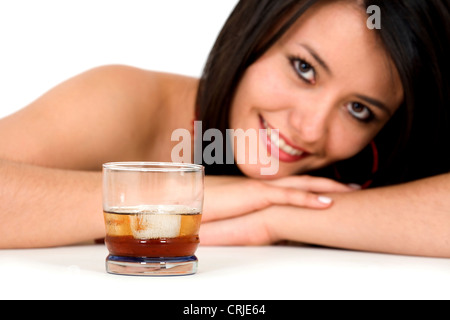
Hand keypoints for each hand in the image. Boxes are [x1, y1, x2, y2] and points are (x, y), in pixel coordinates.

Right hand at [202, 175, 357, 222]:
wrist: (185, 198)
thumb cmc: (203, 205)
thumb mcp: (231, 210)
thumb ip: (246, 212)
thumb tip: (255, 220)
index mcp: (259, 188)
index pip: (291, 185)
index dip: (313, 186)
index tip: (332, 189)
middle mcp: (263, 184)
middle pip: (303, 181)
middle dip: (329, 183)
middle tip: (351, 187)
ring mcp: (261, 188)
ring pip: (302, 186)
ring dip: (327, 188)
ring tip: (350, 192)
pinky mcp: (256, 195)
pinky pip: (288, 196)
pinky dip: (309, 199)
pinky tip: (327, 202)